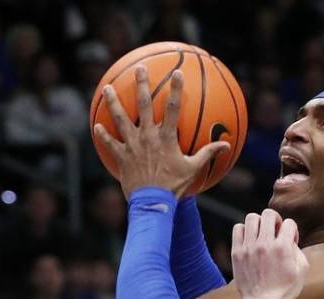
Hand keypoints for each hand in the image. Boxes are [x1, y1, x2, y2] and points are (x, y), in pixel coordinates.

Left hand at [93, 66, 229, 197]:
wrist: (152, 203)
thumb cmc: (174, 186)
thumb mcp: (193, 169)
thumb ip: (208, 154)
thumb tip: (227, 146)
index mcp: (166, 138)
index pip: (172, 108)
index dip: (175, 89)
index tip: (177, 73)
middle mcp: (147, 137)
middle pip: (143, 105)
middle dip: (141, 85)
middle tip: (139, 69)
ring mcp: (132, 146)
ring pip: (120, 119)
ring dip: (113, 102)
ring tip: (107, 89)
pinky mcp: (121, 157)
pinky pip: (110, 144)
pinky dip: (103, 135)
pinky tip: (97, 125)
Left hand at [231, 209, 307, 298]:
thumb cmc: (284, 290)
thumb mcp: (302, 270)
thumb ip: (298, 249)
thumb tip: (289, 238)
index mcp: (283, 247)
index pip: (289, 222)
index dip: (291, 230)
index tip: (289, 241)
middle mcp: (265, 244)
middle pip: (269, 214)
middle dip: (275, 220)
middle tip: (275, 231)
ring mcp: (249, 248)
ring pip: (252, 218)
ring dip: (259, 223)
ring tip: (261, 234)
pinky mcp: (237, 252)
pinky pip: (237, 228)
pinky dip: (244, 230)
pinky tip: (250, 239)